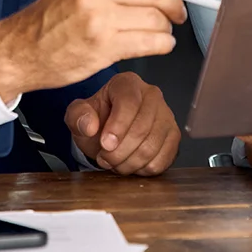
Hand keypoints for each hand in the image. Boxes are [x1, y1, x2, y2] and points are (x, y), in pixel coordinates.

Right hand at [0, 0, 185, 99]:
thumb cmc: (50, 18)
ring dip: (167, 26)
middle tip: (177, 9)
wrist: (22, 50)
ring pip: (155, 16)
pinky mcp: (103, 46)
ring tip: (163, 30)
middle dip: (174, 1)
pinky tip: (159, 43)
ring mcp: (97, 18)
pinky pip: (150, 41)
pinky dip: (164, 43)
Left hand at [65, 71, 180, 175]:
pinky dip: (143, 169)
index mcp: (127, 83)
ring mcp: (166, 115)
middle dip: (120, 151)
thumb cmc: (96, 119)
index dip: (117, 127)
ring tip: (114, 162)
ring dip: (129, 162)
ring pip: (152, 146)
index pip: (129, 102)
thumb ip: (78, 116)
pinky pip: (163, 159)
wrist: (109, 131)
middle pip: (142, 127)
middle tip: (104, 158)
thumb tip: (89, 125)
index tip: (105, 144)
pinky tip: (130, 163)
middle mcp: (152, 94)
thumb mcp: (78, 115)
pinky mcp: (173, 136)